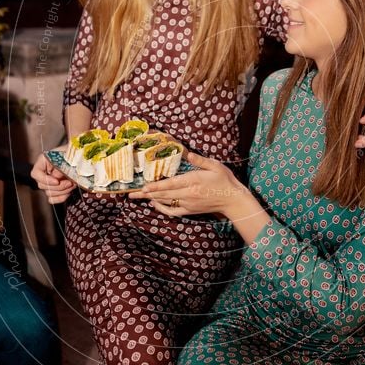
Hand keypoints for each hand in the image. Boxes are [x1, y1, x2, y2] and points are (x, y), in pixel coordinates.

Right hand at [31, 149, 76, 203]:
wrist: (79, 157)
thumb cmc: (72, 153)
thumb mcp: (68, 155)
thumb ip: (62, 164)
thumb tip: (57, 175)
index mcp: (43, 161)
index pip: (35, 173)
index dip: (44, 179)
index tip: (57, 181)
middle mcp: (43, 173)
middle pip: (42, 185)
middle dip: (58, 186)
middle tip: (70, 182)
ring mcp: (48, 183)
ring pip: (49, 193)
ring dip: (62, 191)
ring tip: (73, 184)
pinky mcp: (54, 190)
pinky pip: (53, 199)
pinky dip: (61, 198)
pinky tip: (69, 192)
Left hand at [130, 151, 245, 216]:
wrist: (232, 200)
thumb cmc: (225, 181)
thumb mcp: (215, 166)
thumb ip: (200, 160)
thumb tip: (188, 153)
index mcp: (193, 182)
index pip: (170, 185)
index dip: (156, 186)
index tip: (143, 186)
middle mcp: (188, 194)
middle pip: (163, 195)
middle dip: (146, 193)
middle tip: (131, 192)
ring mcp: (188, 204)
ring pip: (165, 202)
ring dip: (150, 199)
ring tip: (137, 196)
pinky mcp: (189, 210)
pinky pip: (172, 211)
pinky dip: (161, 208)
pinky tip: (155, 203)